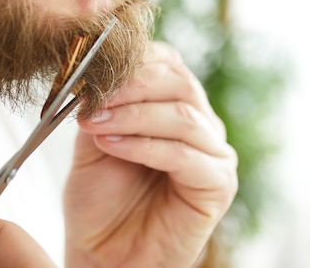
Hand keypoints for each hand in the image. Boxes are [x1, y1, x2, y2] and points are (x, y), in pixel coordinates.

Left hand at [63, 42, 237, 267]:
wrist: (104, 252)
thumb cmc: (100, 198)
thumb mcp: (92, 139)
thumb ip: (102, 105)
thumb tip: (95, 72)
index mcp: (173, 105)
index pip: (166, 63)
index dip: (132, 60)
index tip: (92, 68)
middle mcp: (199, 123)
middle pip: (178, 82)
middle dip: (131, 85)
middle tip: (93, 94)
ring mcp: (213, 153)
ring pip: (182, 115)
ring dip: (133, 114)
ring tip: (95, 121)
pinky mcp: (217, 184)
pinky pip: (184, 154)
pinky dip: (144, 145)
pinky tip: (112, 146)